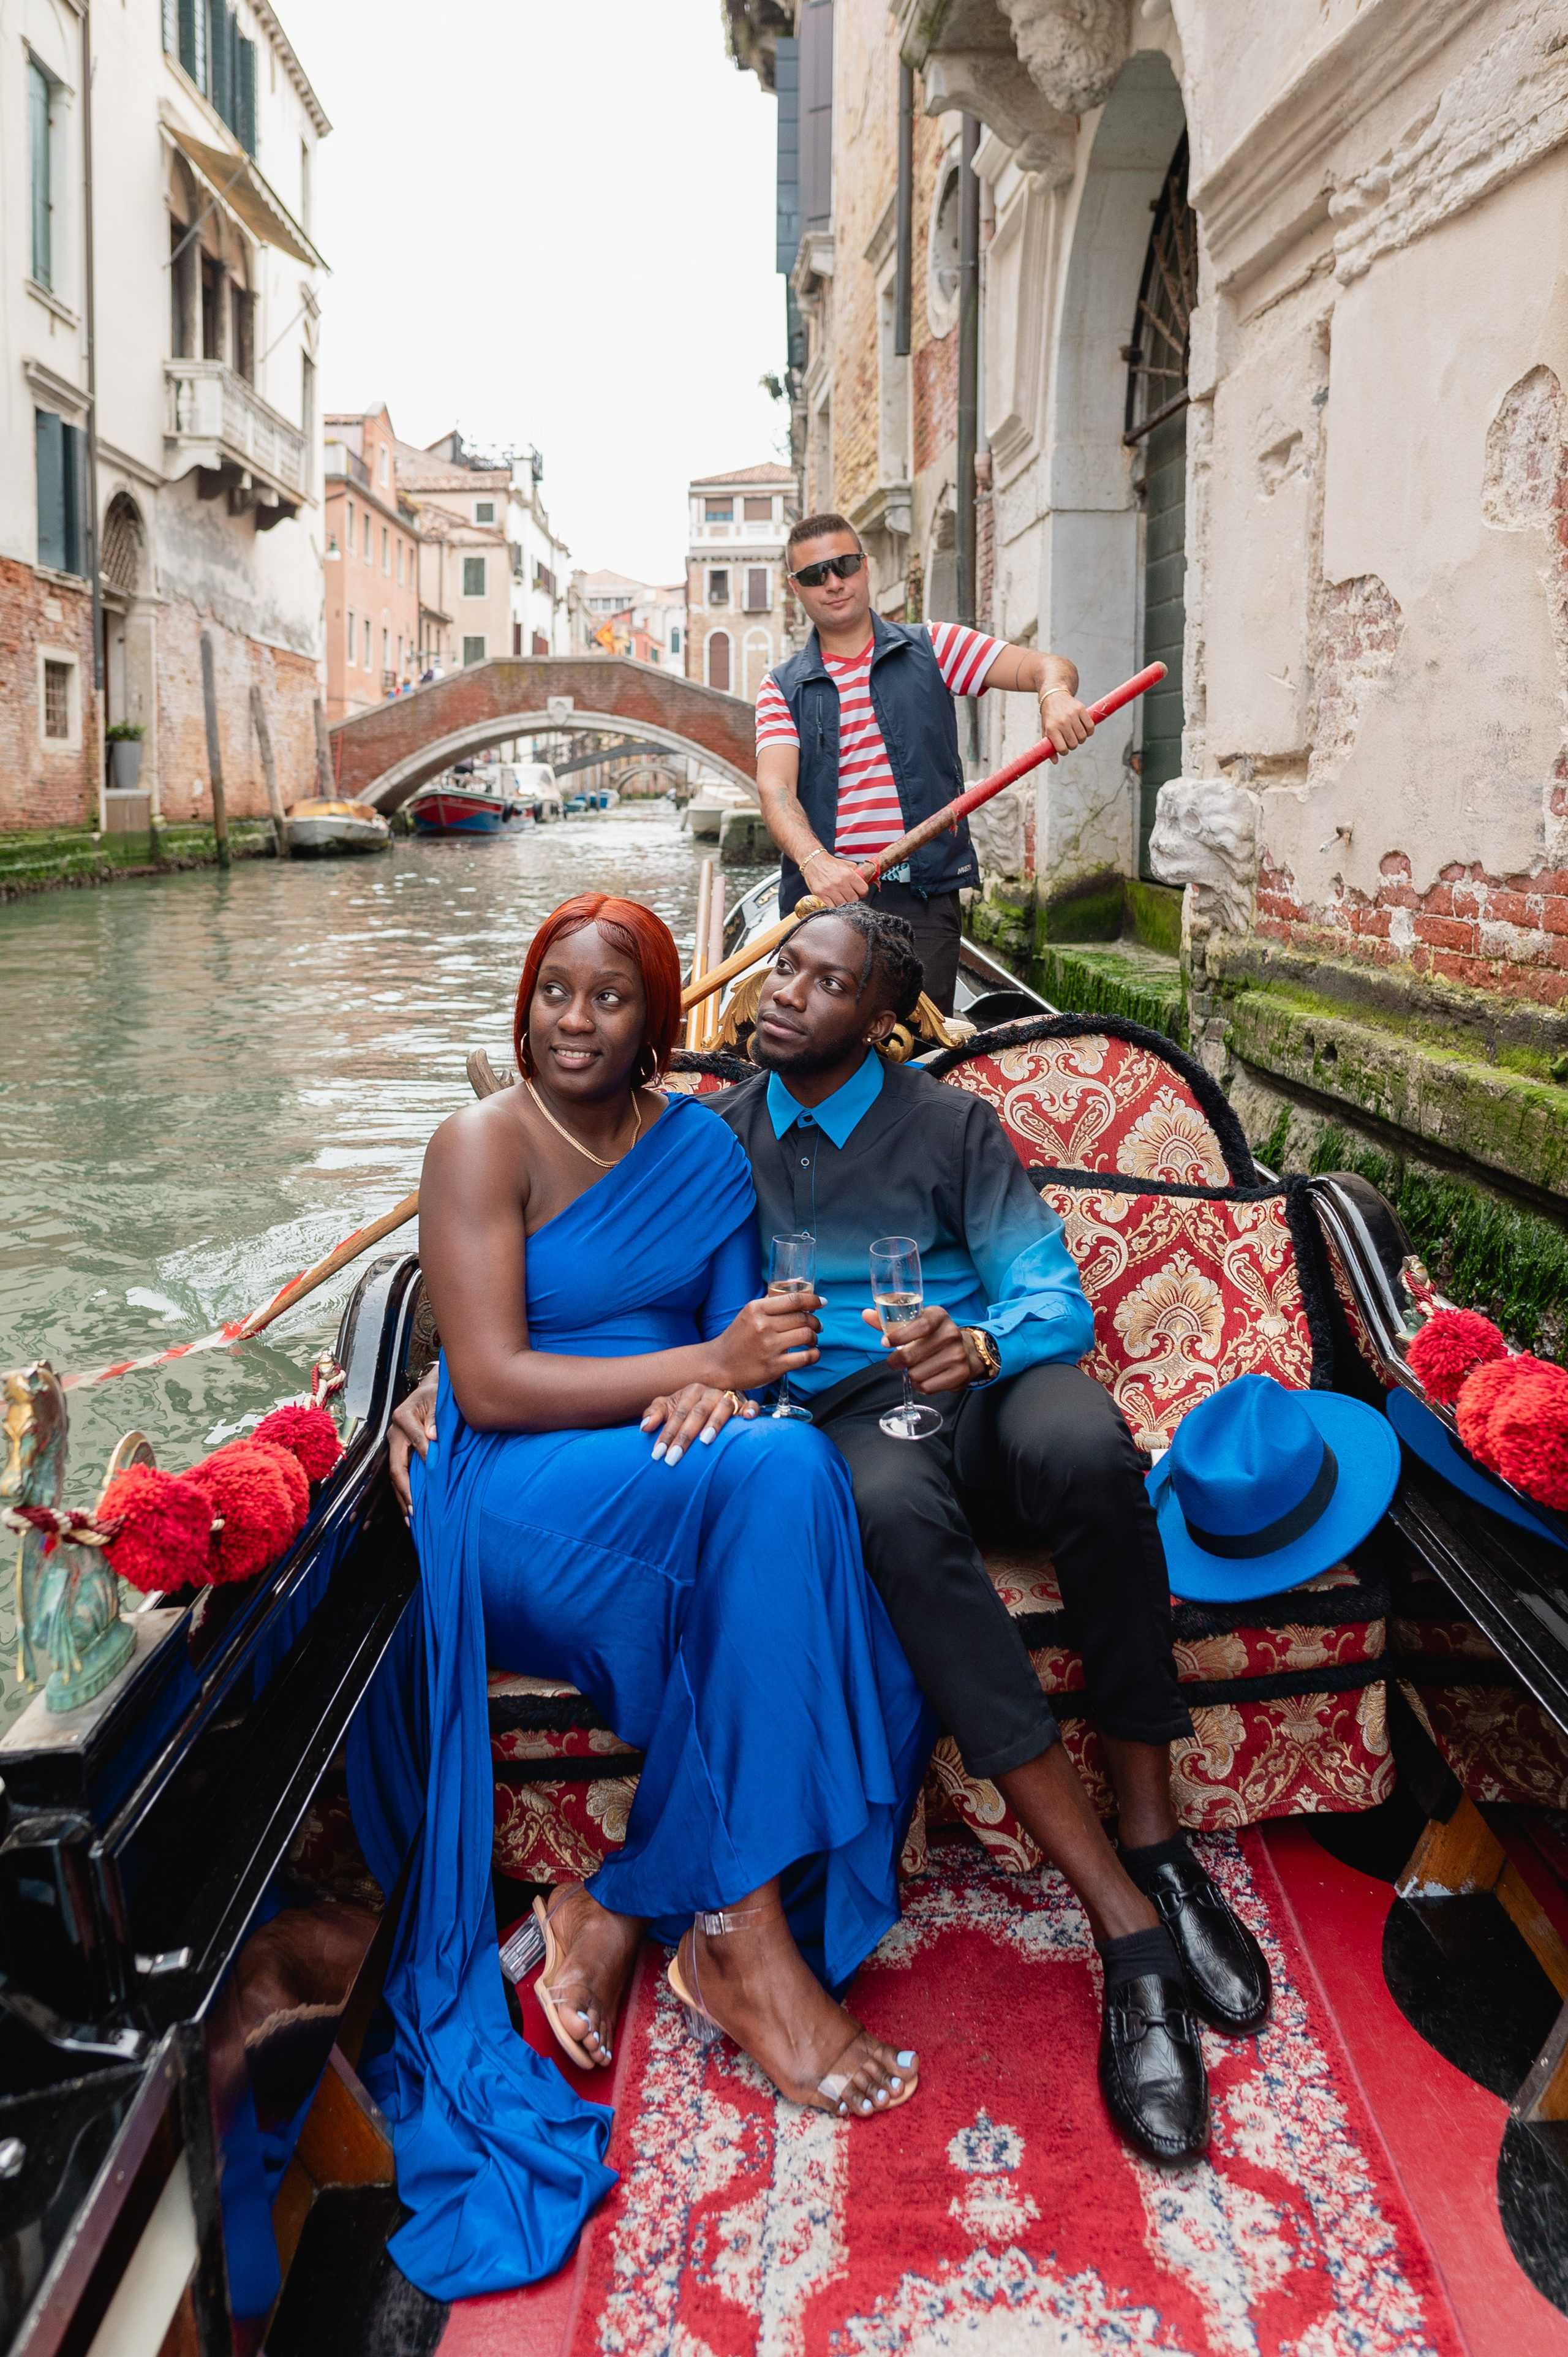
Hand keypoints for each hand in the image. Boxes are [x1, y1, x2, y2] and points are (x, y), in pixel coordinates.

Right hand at [389, 1368, 438, 1519]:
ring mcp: (396, 1444)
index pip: (414, 1441)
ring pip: (395, 1475)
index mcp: (403, 1418)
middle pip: (396, 1466)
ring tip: (410, 1518)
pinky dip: (404, 1491)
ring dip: (402, 1497)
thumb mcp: (438, 1400)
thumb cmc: (436, 1394)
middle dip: (405, 1490)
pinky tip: (409, 1508)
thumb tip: (433, 1437)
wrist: (431, 1388)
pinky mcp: (401, 1452)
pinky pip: (401, 1474)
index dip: (424, 1457)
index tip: (435, 1474)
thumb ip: (435, 1418)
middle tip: (414, 1510)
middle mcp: (394, 1433)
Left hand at [639, 1382, 758, 1465]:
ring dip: (714, 1423)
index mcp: (691, 1392)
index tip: (657, 1454)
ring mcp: (728, 1398)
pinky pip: (750, 1405)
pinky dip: (750, 1410)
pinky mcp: (744, 1405)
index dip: (666, 1434)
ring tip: (705, 1441)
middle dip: (684, 1437)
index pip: (677, 1414)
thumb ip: (654, 1415)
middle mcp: (710, 1394)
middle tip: (673, 1458)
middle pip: (697, 1414)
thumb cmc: (687, 1410)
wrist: (710, 1403)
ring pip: (722, 1408)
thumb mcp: (668, 1409)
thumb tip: (645, 1428)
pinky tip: (747, 1419)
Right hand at [710, 1290, 821, 1390]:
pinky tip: (812, 1353)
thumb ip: (771, 1301)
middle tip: (817, 1325)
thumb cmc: (737, 1338)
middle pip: (803, 1318)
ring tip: (812, 1340)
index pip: (794, 1300)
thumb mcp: (749, 1313)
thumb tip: (797, 1285)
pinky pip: (805, 1358)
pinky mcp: (774, 1367)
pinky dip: (814, 1355)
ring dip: (815, 1338)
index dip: (813, 1300)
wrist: (719, 1364)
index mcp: (756, 1309)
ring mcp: (769, 1347)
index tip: (822, 1303)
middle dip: (815, 1322)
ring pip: (807, 1336)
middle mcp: (763, 1326)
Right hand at [800, 851, 869, 906]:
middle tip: (849, 895)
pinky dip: (834, 906)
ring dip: (843, 903)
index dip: (862, 893)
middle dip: (853, 898)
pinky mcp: (821, 894)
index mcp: (848, 874)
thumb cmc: (830, 864)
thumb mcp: (846, 864)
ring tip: (841, 897)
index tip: (859, 892)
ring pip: (843, 905)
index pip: (863, 890)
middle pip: (854, 899)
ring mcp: (830, 889)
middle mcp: (840, 882)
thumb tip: (865, 881)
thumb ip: (857, 873)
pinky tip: (833, 901)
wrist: (813, 861)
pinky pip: (831, 907)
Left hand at [861, 1302, 973, 1393]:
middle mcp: (951, 1334)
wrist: (965, 1351)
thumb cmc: (932, 1336)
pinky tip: (923, 1377)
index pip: (920, 1325)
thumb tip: (866, 1314)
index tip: (885, 1343)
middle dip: (896, 1361)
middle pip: (912, 1355)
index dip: (899, 1336)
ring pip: (917, 1374)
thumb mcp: (914, 1323)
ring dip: (910, 1374)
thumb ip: (890, 1321)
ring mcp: (958, 1355)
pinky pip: (928, 1387)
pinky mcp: (960, 1374)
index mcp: (938, 1316)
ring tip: (914, 1368)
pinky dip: (920, 1385)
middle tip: (893, 1361)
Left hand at [1039, 689, 1094, 755]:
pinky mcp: (1081, 709)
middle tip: (1069, 740)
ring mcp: (1072, 715)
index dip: (1064, 751)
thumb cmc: (1049, 716)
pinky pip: (1090, 727)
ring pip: (1083, 737)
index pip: (1062, 749)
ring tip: (1075, 734)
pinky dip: (1089, 732)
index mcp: (1052, 728)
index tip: (1063, 747)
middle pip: (1074, 744)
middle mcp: (1062, 722)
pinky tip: (1084, 730)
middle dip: (1072, 745)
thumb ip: (1049, 746)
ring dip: (1080, 739)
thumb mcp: (1045, 730)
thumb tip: (1055, 762)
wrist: (1054, 695)